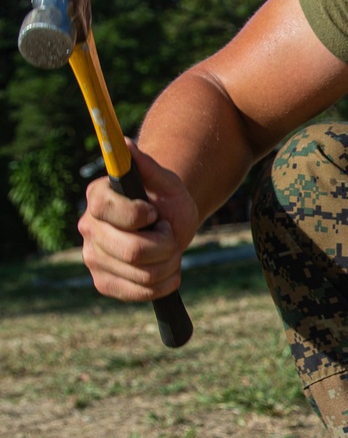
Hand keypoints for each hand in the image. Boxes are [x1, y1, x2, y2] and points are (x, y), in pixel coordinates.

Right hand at [78, 141, 200, 303]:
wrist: (165, 225)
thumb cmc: (164, 199)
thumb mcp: (164, 180)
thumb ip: (145, 164)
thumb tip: (124, 144)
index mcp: (98, 198)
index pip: (121, 215)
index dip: (146, 217)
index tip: (154, 212)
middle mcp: (88, 228)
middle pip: (135, 252)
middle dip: (166, 244)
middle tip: (167, 233)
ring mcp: (93, 258)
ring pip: (145, 275)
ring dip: (170, 263)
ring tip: (167, 249)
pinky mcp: (103, 282)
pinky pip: (141, 293)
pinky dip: (165, 283)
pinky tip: (166, 269)